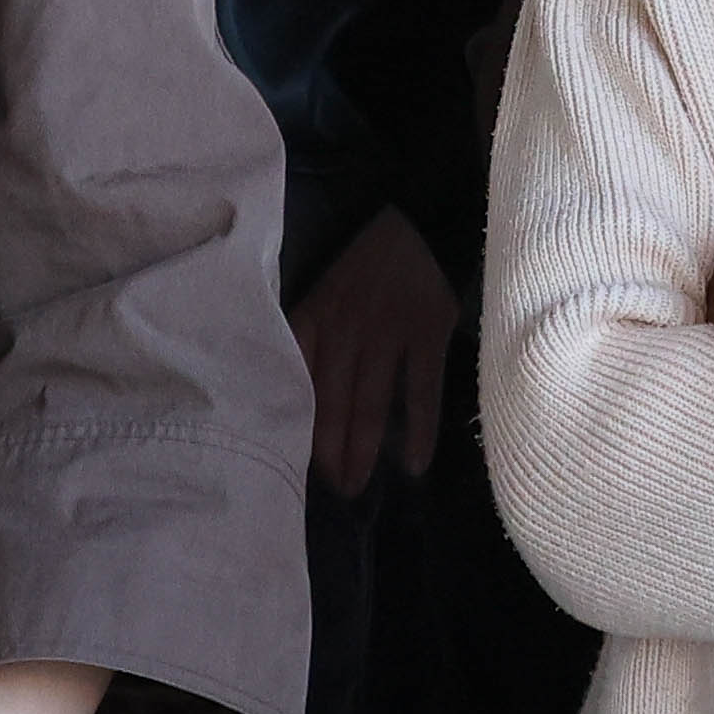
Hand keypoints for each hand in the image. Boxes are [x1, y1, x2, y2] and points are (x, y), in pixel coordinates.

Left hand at [290, 209, 463, 494]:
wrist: (421, 223)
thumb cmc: (368, 266)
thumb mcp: (325, 293)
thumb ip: (311, 336)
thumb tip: (291, 392)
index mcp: (314, 317)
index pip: (296, 379)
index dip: (293, 421)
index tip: (286, 459)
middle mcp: (345, 328)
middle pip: (330, 400)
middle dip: (326, 450)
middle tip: (325, 489)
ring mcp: (387, 331)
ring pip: (369, 402)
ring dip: (363, 448)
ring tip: (356, 485)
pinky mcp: (426, 333)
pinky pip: (421, 390)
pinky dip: (420, 429)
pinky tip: (415, 464)